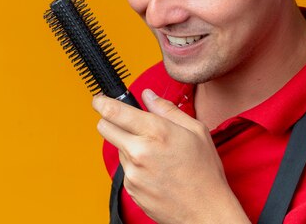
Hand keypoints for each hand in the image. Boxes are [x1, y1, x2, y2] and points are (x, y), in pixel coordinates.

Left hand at [92, 89, 249, 223]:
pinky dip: (136, 165)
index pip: (115, 112)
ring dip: (128, 145)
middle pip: (105, 128)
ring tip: (156, 153)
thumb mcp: (196, 130)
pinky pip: (126, 169)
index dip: (102, 102)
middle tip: (124, 122)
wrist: (205, 210)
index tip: (100, 100)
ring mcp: (133, 172)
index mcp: (156, 132)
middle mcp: (139, 152)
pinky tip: (156, 169)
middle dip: (110, 121)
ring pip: (118, 149)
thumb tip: (149, 95)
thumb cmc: (204, 171)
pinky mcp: (131, 189)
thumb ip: (167, 109)